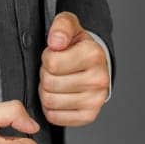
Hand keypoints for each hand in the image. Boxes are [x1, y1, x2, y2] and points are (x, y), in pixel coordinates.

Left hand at [38, 11, 109, 126]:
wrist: (97, 64)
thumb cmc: (79, 46)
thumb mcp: (70, 26)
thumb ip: (61, 26)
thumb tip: (56, 41)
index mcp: (94, 55)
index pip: (52, 63)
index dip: (47, 58)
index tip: (56, 55)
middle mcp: (98, 79)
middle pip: (49, 84)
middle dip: (46, 75)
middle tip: (56, 70)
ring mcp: (95, 100)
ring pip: (50, 102)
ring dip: (47, 92)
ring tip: (58, 82)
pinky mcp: (89, 115)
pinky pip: (55, 117)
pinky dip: (51, 108)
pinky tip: (60, 96)